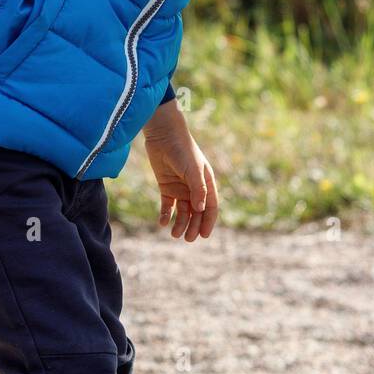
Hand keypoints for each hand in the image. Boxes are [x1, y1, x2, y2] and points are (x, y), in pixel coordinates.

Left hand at [144, 113, 218, 240]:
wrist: (163, 135)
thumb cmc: (182, 149)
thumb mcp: (192, 169)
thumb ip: (198, 188)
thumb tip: (201, 209)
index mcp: (206, 182)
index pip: (210, 207)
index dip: (208, 222)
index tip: (203, 235)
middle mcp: (194, 187)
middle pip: (196, 212)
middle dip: (193, 226)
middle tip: (188, 239)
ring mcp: (180, 187)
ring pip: (182, 211)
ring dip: (180, 223)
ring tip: (174, 234)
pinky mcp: (166, 186)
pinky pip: (167, 205)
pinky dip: (166, 215)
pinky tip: (162, 223)